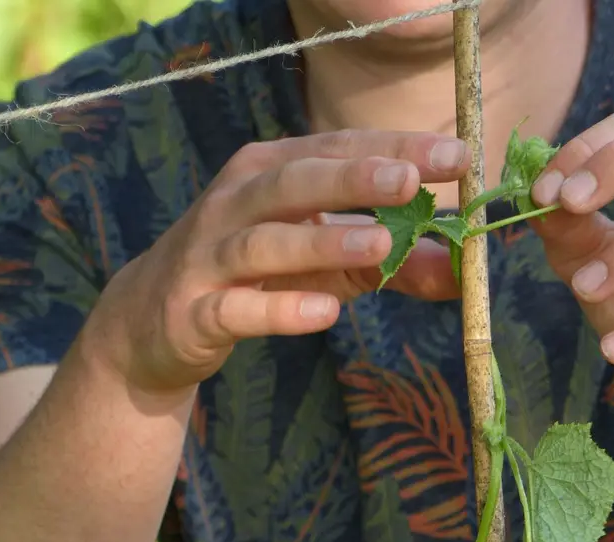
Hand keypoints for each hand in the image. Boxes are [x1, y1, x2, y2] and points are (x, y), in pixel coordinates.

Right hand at [85, 130, 470, 397]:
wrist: (152, 321)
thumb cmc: (254, 275)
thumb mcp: (325, 263)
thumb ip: (391, 264)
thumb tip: (461, 271)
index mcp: (272, 174)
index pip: (339, 149)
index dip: (396, 148)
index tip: (458, 156)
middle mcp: (237, 203)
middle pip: (297, 182)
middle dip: (355, 178)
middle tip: (411, 180)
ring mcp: (211, 257)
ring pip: (266, 242)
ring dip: (323, 241)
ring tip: (380, 246)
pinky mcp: (196, 312)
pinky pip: (238, 308)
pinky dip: (280, 309)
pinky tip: (324, 312)